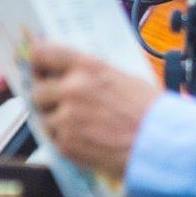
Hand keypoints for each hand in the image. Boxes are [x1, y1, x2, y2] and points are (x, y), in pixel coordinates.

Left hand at [30, 39, 162, 177]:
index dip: (36, 61)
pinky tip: (87, 138)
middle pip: (37, 90)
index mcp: (87, 67)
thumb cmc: (148, 111)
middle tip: (62, 104)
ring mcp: (66, 118)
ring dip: (56, 121)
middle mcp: (72, 89)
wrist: (159, 143)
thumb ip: (91, 74)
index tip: (37, 66)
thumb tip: (68, 74)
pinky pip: (53, 138)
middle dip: (47, 98)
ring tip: (82, 125)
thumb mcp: (121, 77)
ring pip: (43, 117)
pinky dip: (65, 140)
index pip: (43, 53)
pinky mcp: (65, 143)